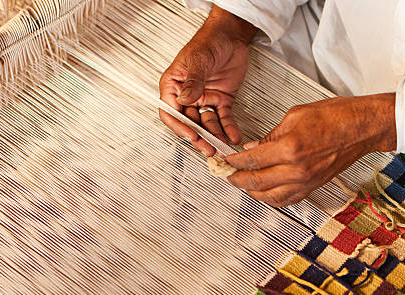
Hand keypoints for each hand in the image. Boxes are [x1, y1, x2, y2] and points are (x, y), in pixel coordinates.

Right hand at [159, 6, 256, 155]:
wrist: (232, 34)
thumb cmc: (209, 40)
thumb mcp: (199, 59)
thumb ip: (193, 81)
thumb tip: (185, 100)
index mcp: (174, 85)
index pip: (171, 112)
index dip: (180, 127)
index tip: (191, 136)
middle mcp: (187, 95)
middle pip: (190, 123)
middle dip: (200, 137)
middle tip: (208, 149)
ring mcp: (204, 99)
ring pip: (207, 124)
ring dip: (214, 136)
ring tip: (222, 147)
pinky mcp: (220, 100)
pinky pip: (223, 118)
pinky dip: (228, 128)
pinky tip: (233, 137)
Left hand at [226, 94, 397, 206]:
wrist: (362, 127)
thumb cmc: (336, 116)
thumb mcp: (295, 116)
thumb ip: (270, 136)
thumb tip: (253, 147)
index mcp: (290, 148)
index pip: (252, 160)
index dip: (234, 161)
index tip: (227, 159)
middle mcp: (297, 169)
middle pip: (256, 183)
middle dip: (237, 180)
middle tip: (227, 175)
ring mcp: (306, 181)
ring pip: (270, 197)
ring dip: (252, 192)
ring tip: (242, 185)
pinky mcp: (313, 186)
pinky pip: (287, 200)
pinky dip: (271, 199)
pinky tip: (264, 193)